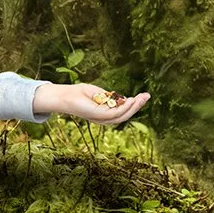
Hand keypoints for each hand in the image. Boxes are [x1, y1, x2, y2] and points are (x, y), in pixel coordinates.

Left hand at [34, 82, 149, 124]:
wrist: (65, 96)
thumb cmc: (80, 94)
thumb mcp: (100, 94)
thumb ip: (111, 97)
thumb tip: (124, 99)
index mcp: (105, 114)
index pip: (123, 112)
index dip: (134, 105)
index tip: (143, 95)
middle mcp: (104, 119)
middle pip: (125, 115)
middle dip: (138, 106)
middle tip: (147, 96)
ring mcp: (101, 118)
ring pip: (122, 116)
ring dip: (134, 107)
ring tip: (142, 97)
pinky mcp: (98, 115)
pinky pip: (115, 113)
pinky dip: (125, 107)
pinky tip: (131, 100)